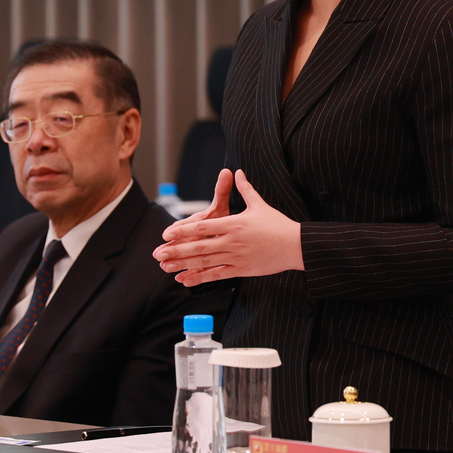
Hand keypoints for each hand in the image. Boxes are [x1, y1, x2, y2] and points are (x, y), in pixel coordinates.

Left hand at [153, 169, 302, 285]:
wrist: (295, 245)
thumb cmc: (277, 224)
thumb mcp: (259, 204)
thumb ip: (245, 188)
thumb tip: (237, 172)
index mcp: (233, 224)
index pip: (202, 227)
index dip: (183, 231)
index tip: (167, 233)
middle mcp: (231, 241)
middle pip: (198, 247)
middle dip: (176, 251)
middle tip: (157, 254)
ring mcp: (236, 257)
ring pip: (204, 262)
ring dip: (183, 265)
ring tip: (166, 267)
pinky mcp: (241, 270)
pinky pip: (217, 275)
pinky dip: (200, 278)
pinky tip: (186, 280)